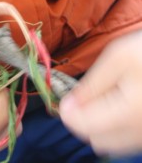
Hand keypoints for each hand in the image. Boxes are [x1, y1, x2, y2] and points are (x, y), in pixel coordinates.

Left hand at [59, 31, 141, 155]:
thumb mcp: (118, 57)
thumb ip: (91, 85)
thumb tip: (68, 106)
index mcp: (127, 113)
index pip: (83, 128)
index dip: (68, 112)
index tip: (66, 96)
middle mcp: (141, 134)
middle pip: (98, 139)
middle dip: (85, 119)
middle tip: (88, 93)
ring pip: (114, 143)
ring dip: (102, 124)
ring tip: (107, 95)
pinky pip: (130, 140)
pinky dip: (119, 126)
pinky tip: (122, 102)